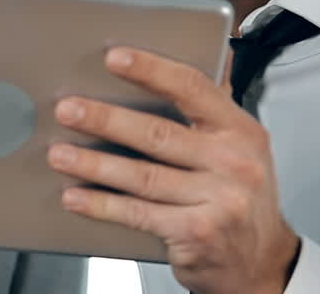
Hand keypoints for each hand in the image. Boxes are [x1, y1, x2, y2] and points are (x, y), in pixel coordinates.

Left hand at [46, 46, 299, 293]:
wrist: (260, 262)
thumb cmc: (235, 199)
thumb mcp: (235, 151)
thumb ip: (200, 118)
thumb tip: (141, 82)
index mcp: (240, 130)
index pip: (192, 87)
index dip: (151, 69)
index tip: (113, 57)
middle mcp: (234, 163)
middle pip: (157, 133)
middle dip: (105, 119)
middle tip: (68, 109)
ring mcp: (219, 200)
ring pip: (141, 176)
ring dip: (93, 163)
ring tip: (59, 154)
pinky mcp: (198, 233)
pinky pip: (138, 213)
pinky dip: (101, 205)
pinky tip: (75, 196)